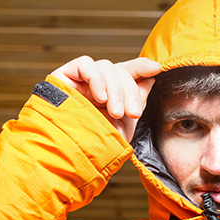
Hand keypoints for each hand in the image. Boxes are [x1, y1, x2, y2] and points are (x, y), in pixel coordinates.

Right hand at [48, 55, 164, 142]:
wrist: (71, 155)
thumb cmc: (96, 146)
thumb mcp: (125, 123)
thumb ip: (137, 99)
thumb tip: (149, 78)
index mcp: (108, 95)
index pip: (125, 73)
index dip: (141, 67)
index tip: (156, 69)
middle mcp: (93, 87)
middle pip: (119, 70)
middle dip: (129, 90)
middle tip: (130, 113)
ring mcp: (78, 82)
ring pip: (105, 67)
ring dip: (115, 89)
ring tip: (114, 111)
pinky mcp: (63, 77)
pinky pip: (85, 64)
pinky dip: (97, 78)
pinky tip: (99, 98)